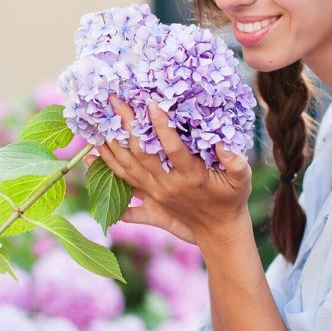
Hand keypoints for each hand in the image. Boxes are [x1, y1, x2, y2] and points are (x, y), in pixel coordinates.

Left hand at [92, 96, 252, 245]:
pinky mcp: (147, 196)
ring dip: (111, 141)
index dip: (162, 127)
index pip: (173, 150)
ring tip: (99, 117)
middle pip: (141, 153)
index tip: (152, 103)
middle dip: (127, 124)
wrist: (217, 231)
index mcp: (190, 177)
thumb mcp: (241, 181)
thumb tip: (224, 144)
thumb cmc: (230, 200)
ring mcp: (154, 191)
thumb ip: (236, 163)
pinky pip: (122, 179)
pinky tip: (91, 153)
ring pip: (126, 166)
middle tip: (115, 99)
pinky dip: (107, 164)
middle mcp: (167, 185)